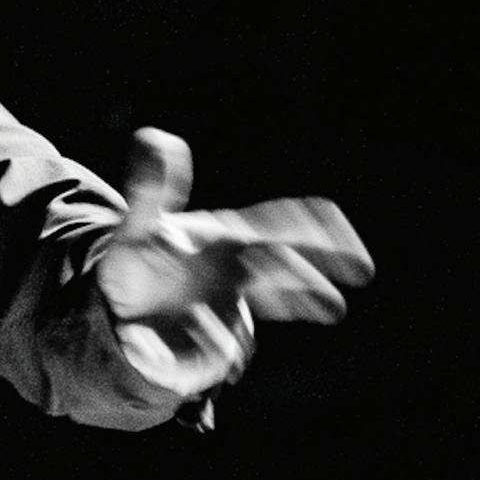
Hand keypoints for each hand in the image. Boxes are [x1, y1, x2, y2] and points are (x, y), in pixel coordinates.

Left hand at [94, 127, 373, 401]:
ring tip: (333, 307)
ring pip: (272, 298)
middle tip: (362, 269)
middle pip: (284, 260)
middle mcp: (236, 270)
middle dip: (319, 259)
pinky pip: (228, 342)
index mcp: (225, 239)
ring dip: (299, 297)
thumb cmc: (138, 265)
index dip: (309, 224)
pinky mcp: (216, 342)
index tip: (336, 224)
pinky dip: (227, 341)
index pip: (276, 224)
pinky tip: (216, 342)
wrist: (117, 311)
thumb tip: (157, 137)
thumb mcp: (135, 228)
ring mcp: (231, 307)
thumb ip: (148, 190)